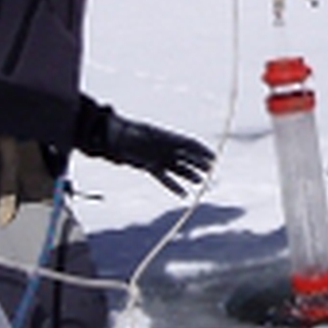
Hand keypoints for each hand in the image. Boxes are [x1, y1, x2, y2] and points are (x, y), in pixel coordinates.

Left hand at [78, 106, 213, 193]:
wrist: (115, 138)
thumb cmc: (127, 132)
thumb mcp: (135, 133)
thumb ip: (139, 136)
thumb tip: (139, 135)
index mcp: (167, 137)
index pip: (189, 144)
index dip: (202, 150)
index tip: (213, 157)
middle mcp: (166, 148)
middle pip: (188, 157)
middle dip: (200, 164)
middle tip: (211, 171)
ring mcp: (160, 158)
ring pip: (180, 169)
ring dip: (190, 176)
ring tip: (201, 183)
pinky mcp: (152, 168)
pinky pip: (166, 179)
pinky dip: (174, 186)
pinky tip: (183, 195)